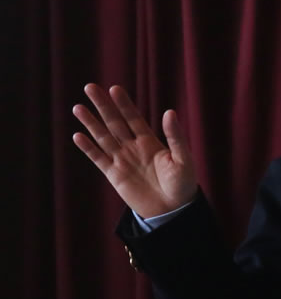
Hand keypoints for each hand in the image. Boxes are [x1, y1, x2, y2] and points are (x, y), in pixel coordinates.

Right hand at [72, 83, 197, 217]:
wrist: (173, 211)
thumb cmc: (182, 185)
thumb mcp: (183, 159)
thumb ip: (176, 137)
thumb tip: (170, 112)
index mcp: (150, 142)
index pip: (134, 118)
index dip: (124, 104)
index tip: (115, 89)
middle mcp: (133, 148)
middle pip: (114, 123)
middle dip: (103, 106)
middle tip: (90, 87)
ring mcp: (122, 160)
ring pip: (103, 137)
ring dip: (91, 123)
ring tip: (78, 108)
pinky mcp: (114, 175)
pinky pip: (98, 159)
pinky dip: (88, 148)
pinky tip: (78, 136)